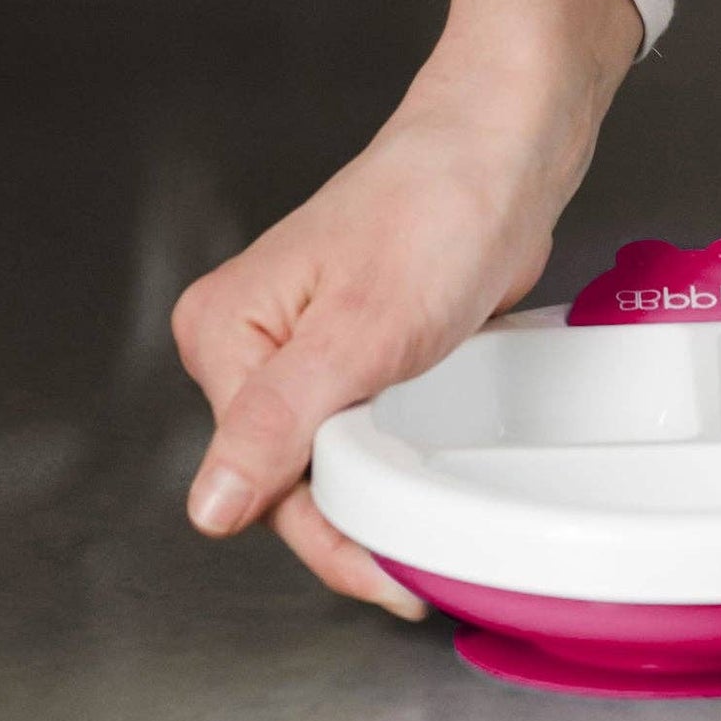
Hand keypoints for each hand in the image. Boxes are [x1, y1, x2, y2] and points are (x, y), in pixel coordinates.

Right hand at [171, 0, 640, 616]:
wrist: (510, 145)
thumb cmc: (439, 202)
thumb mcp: (361, 329)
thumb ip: (280, 421)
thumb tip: (211, 504)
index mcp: (228, 333)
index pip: (258, 478)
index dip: (327, 535)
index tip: (390, 575)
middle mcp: (256, 342)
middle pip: (292, 476)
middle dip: (354, 521)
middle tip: (422, 562)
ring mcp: (311, 345)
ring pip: (334, 456)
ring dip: (378, 494)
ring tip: (432, 533)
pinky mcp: (364, 344)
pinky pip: (372, 425)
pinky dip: (402, 457)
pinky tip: (435, 479)